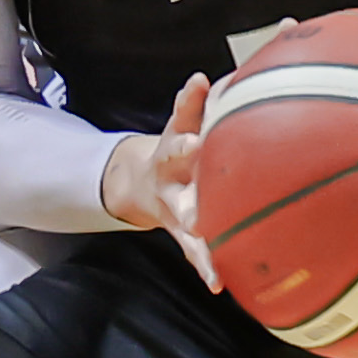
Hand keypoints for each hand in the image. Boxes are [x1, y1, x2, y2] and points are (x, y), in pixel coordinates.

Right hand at [106, 70, 225, 253]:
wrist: (140, 185)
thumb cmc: (180, 150)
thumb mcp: (182, 123)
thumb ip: (195, 101)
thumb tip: (212, 74)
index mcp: (176, 143)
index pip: (181, 117)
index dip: (190, 100)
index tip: (199, 85)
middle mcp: (171, 174)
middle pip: (176, 166)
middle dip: (186, 160)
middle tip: (199, 154)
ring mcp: (174, 205)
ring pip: (185, 218)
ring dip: (197, 229)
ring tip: (205, 236)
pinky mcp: (182, 232)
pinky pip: (194, 252)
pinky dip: (205, 266)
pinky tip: (217, 283)